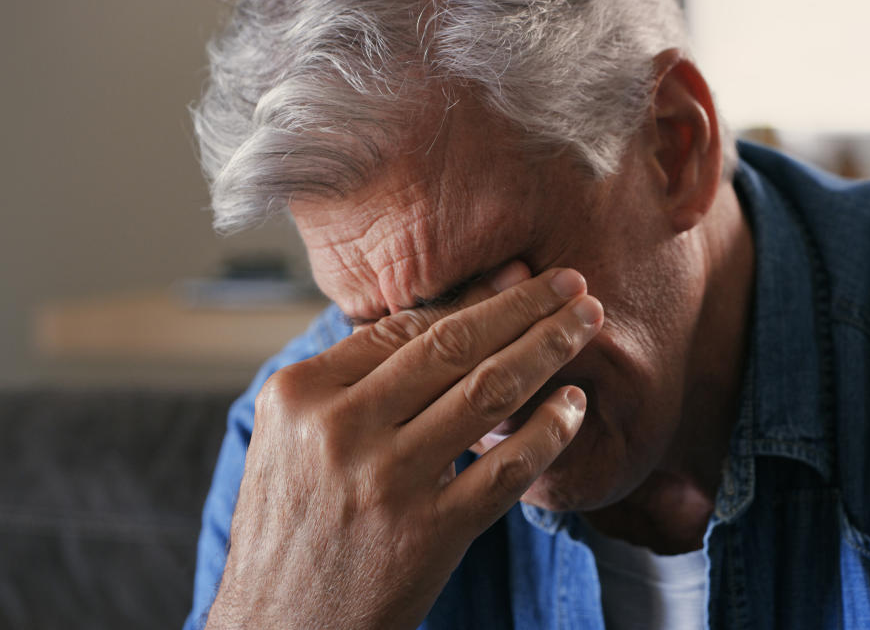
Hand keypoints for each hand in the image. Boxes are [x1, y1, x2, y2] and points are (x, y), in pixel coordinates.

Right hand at [205, 263, 603, 628]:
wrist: (284, 625)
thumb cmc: (293, 525)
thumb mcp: (288, 439)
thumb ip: (347, 382)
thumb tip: (434, 319)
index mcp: (300, 394)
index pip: (403, 327)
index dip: (472, 296)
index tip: (518, 275)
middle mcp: (340, 429)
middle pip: (453, 346)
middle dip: (523, 306)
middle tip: (571, 282)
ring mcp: (387, 482)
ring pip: (487, 392)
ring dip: (547, 349)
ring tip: (585, 323)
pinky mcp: (429, 534)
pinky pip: (506, 468)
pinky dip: (548, 429)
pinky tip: (573, 405)